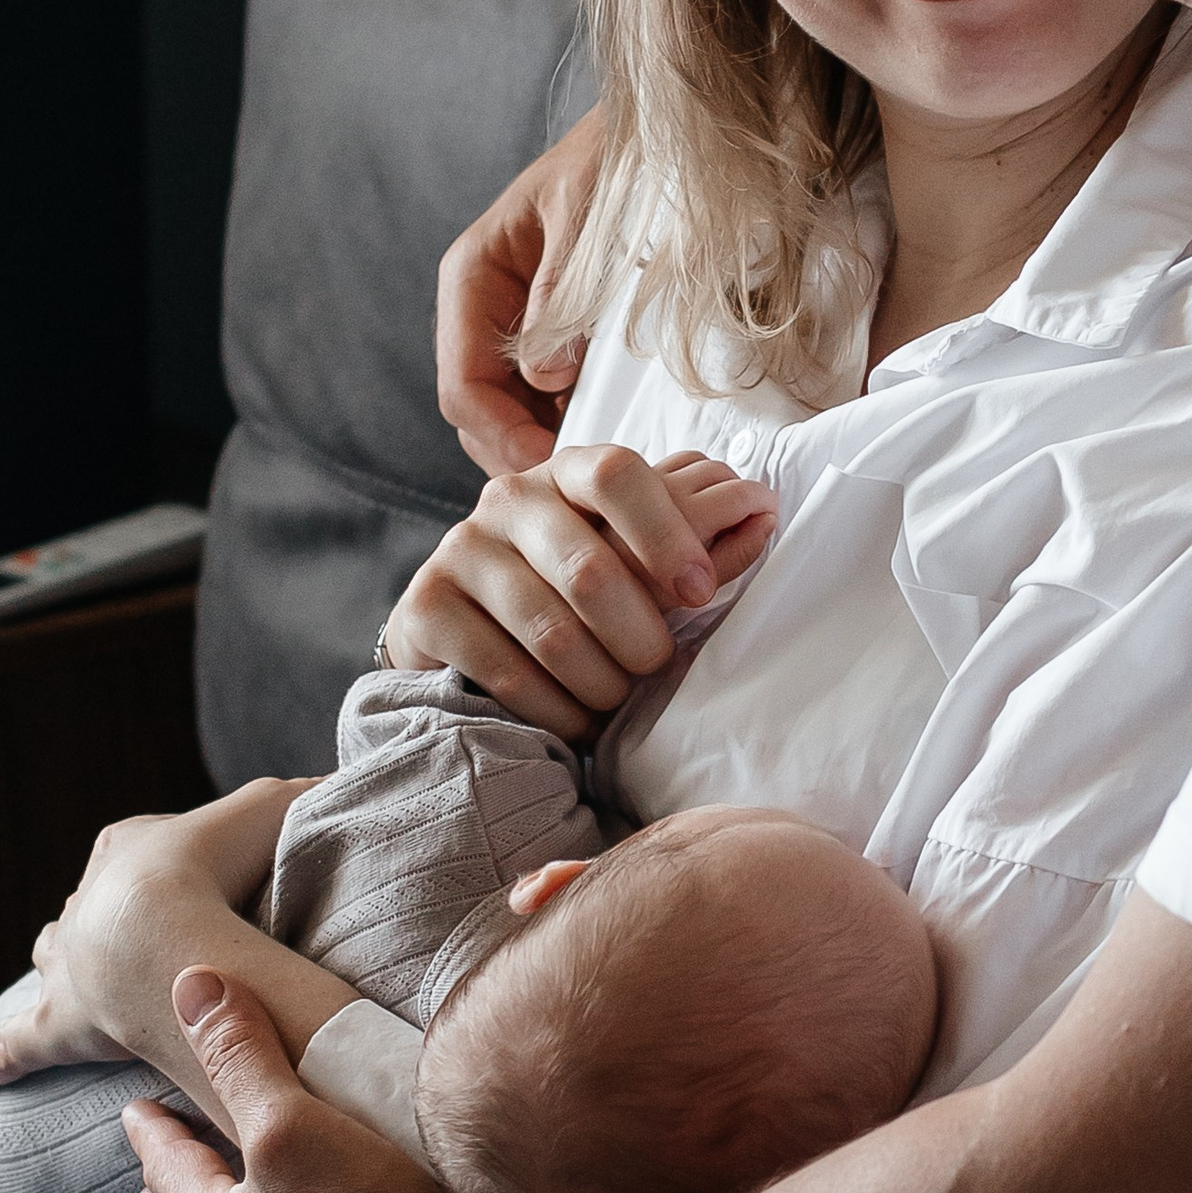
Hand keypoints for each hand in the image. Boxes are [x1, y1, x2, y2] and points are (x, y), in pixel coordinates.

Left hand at [0, 778, 321, 1087]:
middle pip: (93, 908)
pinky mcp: (58, 1023)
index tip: (190, 878)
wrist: (160, 924)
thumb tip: (342, 787)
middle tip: (131, 942)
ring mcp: (68, 964)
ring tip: (71, 988)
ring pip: (52, 959)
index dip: (165, 865)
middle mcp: (86, 905)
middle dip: (106, 920)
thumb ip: (308, 799)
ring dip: (60, 969)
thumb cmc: (215, 865)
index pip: (137, 850)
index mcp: (125, 850)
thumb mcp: (271, 810)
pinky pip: (16, 1045)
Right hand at [383, 446, 775, 738]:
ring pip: (551, 631)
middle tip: (654, 666)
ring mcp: (459, 549)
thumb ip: (696, 541)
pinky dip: (555, 709)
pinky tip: (574, 719)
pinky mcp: (426, 607)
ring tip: (615, 698)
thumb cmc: (571, 596)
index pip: (618, 473)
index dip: (668, 531)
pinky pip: (507, 672)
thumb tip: (765, 509)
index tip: (700, 592)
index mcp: (566, 473)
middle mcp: (507, 499)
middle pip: (588, 566)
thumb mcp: (633, 562)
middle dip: (637, 634)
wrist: (464, 638)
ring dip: (600, 681)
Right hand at [435, 107, 604, 475]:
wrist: (646, 134)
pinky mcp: (545, 334)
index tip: (548, 472)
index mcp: (472, 278)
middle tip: (572, 500)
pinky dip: (564, 423)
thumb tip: (546, 375)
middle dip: (517, 454)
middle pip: (476, 411)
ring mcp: (510, 324)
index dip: (500, 438)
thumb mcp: (588, 219)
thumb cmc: (614, 163)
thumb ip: (562, 295)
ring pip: (507, 411)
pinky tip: (603, 440)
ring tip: (590, 478)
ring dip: (541, 445)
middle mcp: (481, 307)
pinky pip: (541, 396)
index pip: (462, 385)